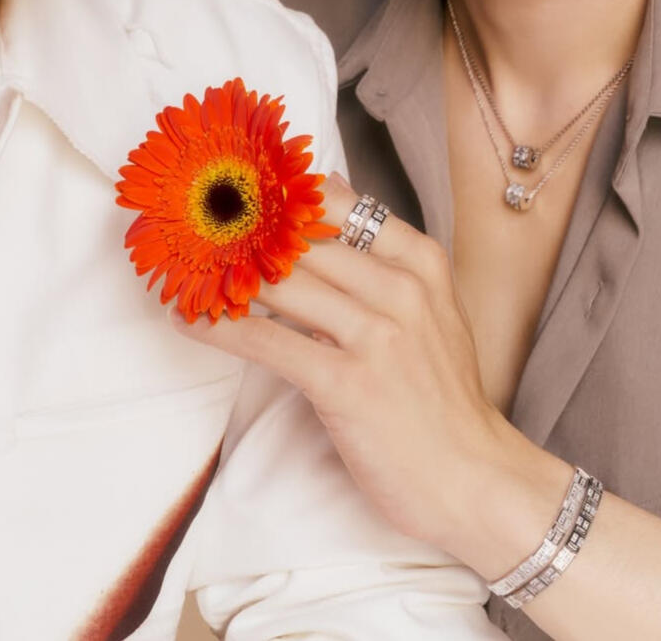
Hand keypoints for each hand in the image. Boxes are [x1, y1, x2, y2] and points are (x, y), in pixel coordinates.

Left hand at [179, 173, 544, 564]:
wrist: (475, 478)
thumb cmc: (443, 395)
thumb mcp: (433, 307)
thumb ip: (386, 250)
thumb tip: (330, 182)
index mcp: (420, 264)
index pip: (340, 202)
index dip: (282, 193)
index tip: (237, 189)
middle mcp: (400, 290)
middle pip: (301, 238)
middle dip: (243, 231)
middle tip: (194, 227)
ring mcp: (375, 337)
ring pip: (280, 282)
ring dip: (223, 275)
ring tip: (185, 269)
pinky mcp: (346, 383)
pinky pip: (267, 341)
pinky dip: (220, 328)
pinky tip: (189, 320)